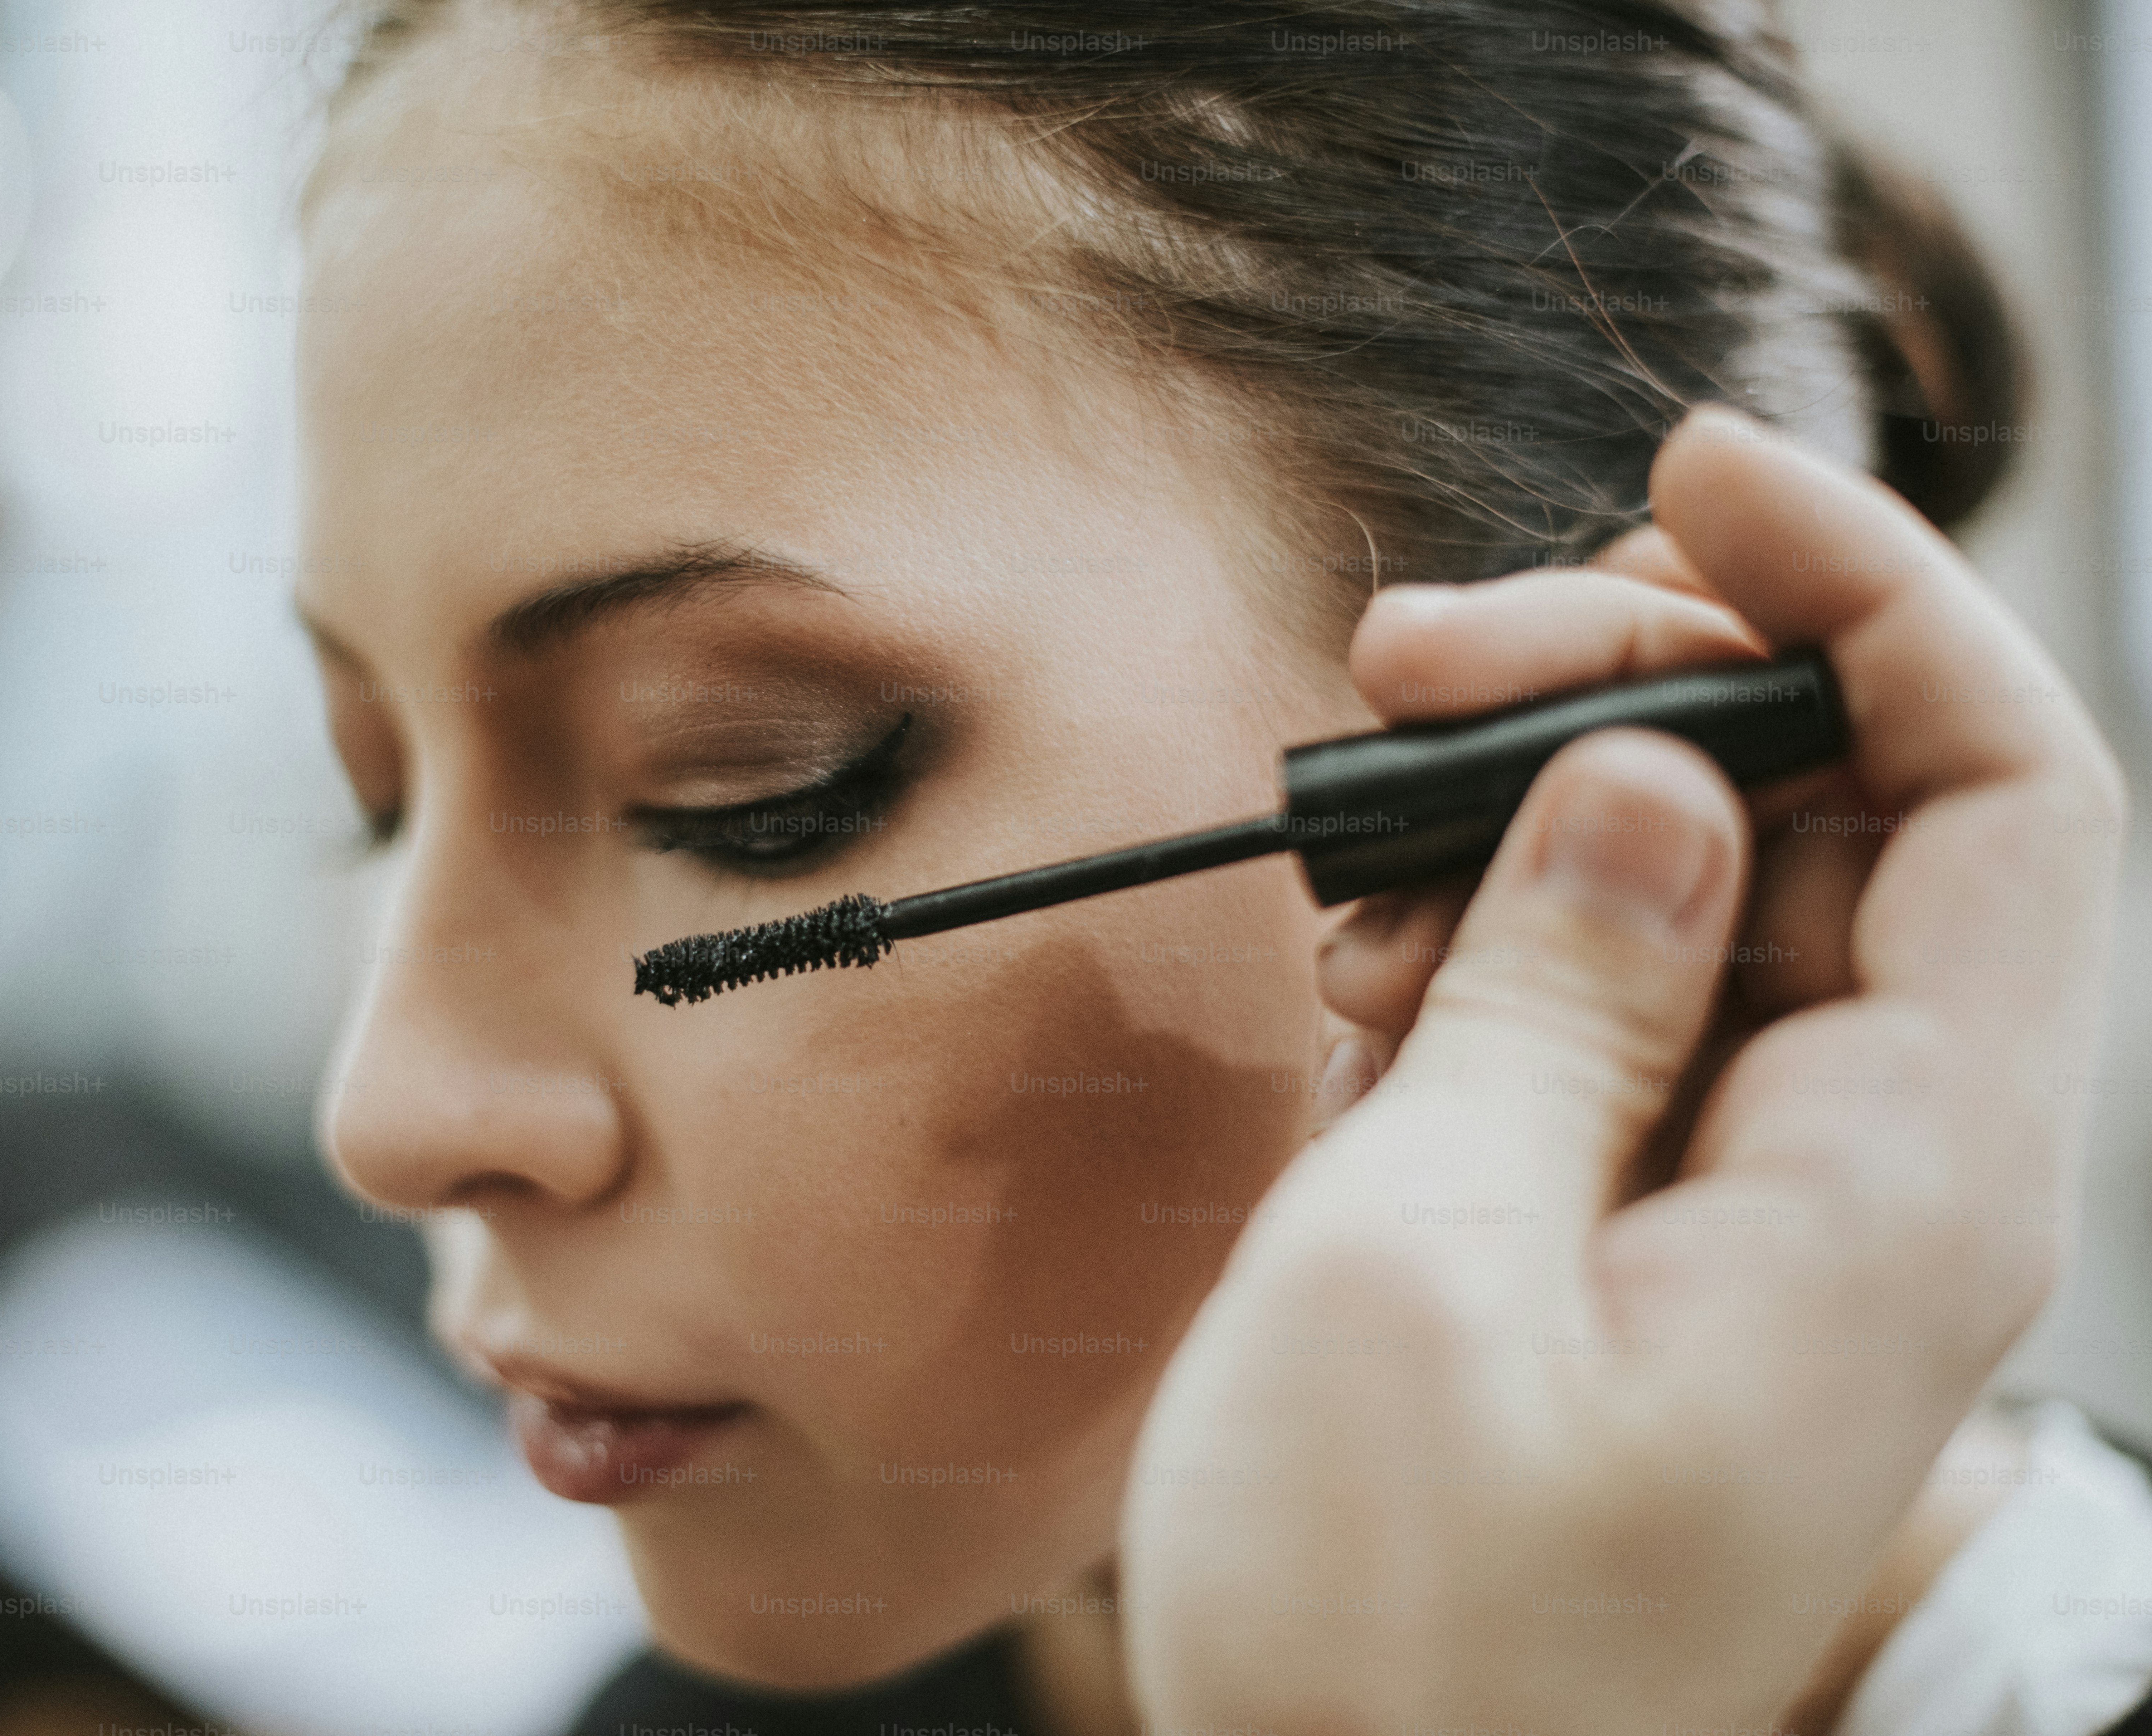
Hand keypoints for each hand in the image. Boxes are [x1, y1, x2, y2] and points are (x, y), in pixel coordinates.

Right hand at [1118, 405, 2126, 1734]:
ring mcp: (1759, 1208)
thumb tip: (1644, 786)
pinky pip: (1624, 1014)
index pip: (2006, 790)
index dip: (1872, 593)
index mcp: (1895, 1189)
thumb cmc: (1391, 1628)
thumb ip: (1551, 1001)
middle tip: (1414, 665)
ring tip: (1354, 851)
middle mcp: (1871, 1181)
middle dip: (1635, 684)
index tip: (1699, 481)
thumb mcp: (1418, 1265)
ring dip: (1532, 820)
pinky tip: (1371, 975)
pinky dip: (1497, 948)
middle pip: (1834, 817)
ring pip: (1712, 900)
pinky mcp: (1653, 1232)